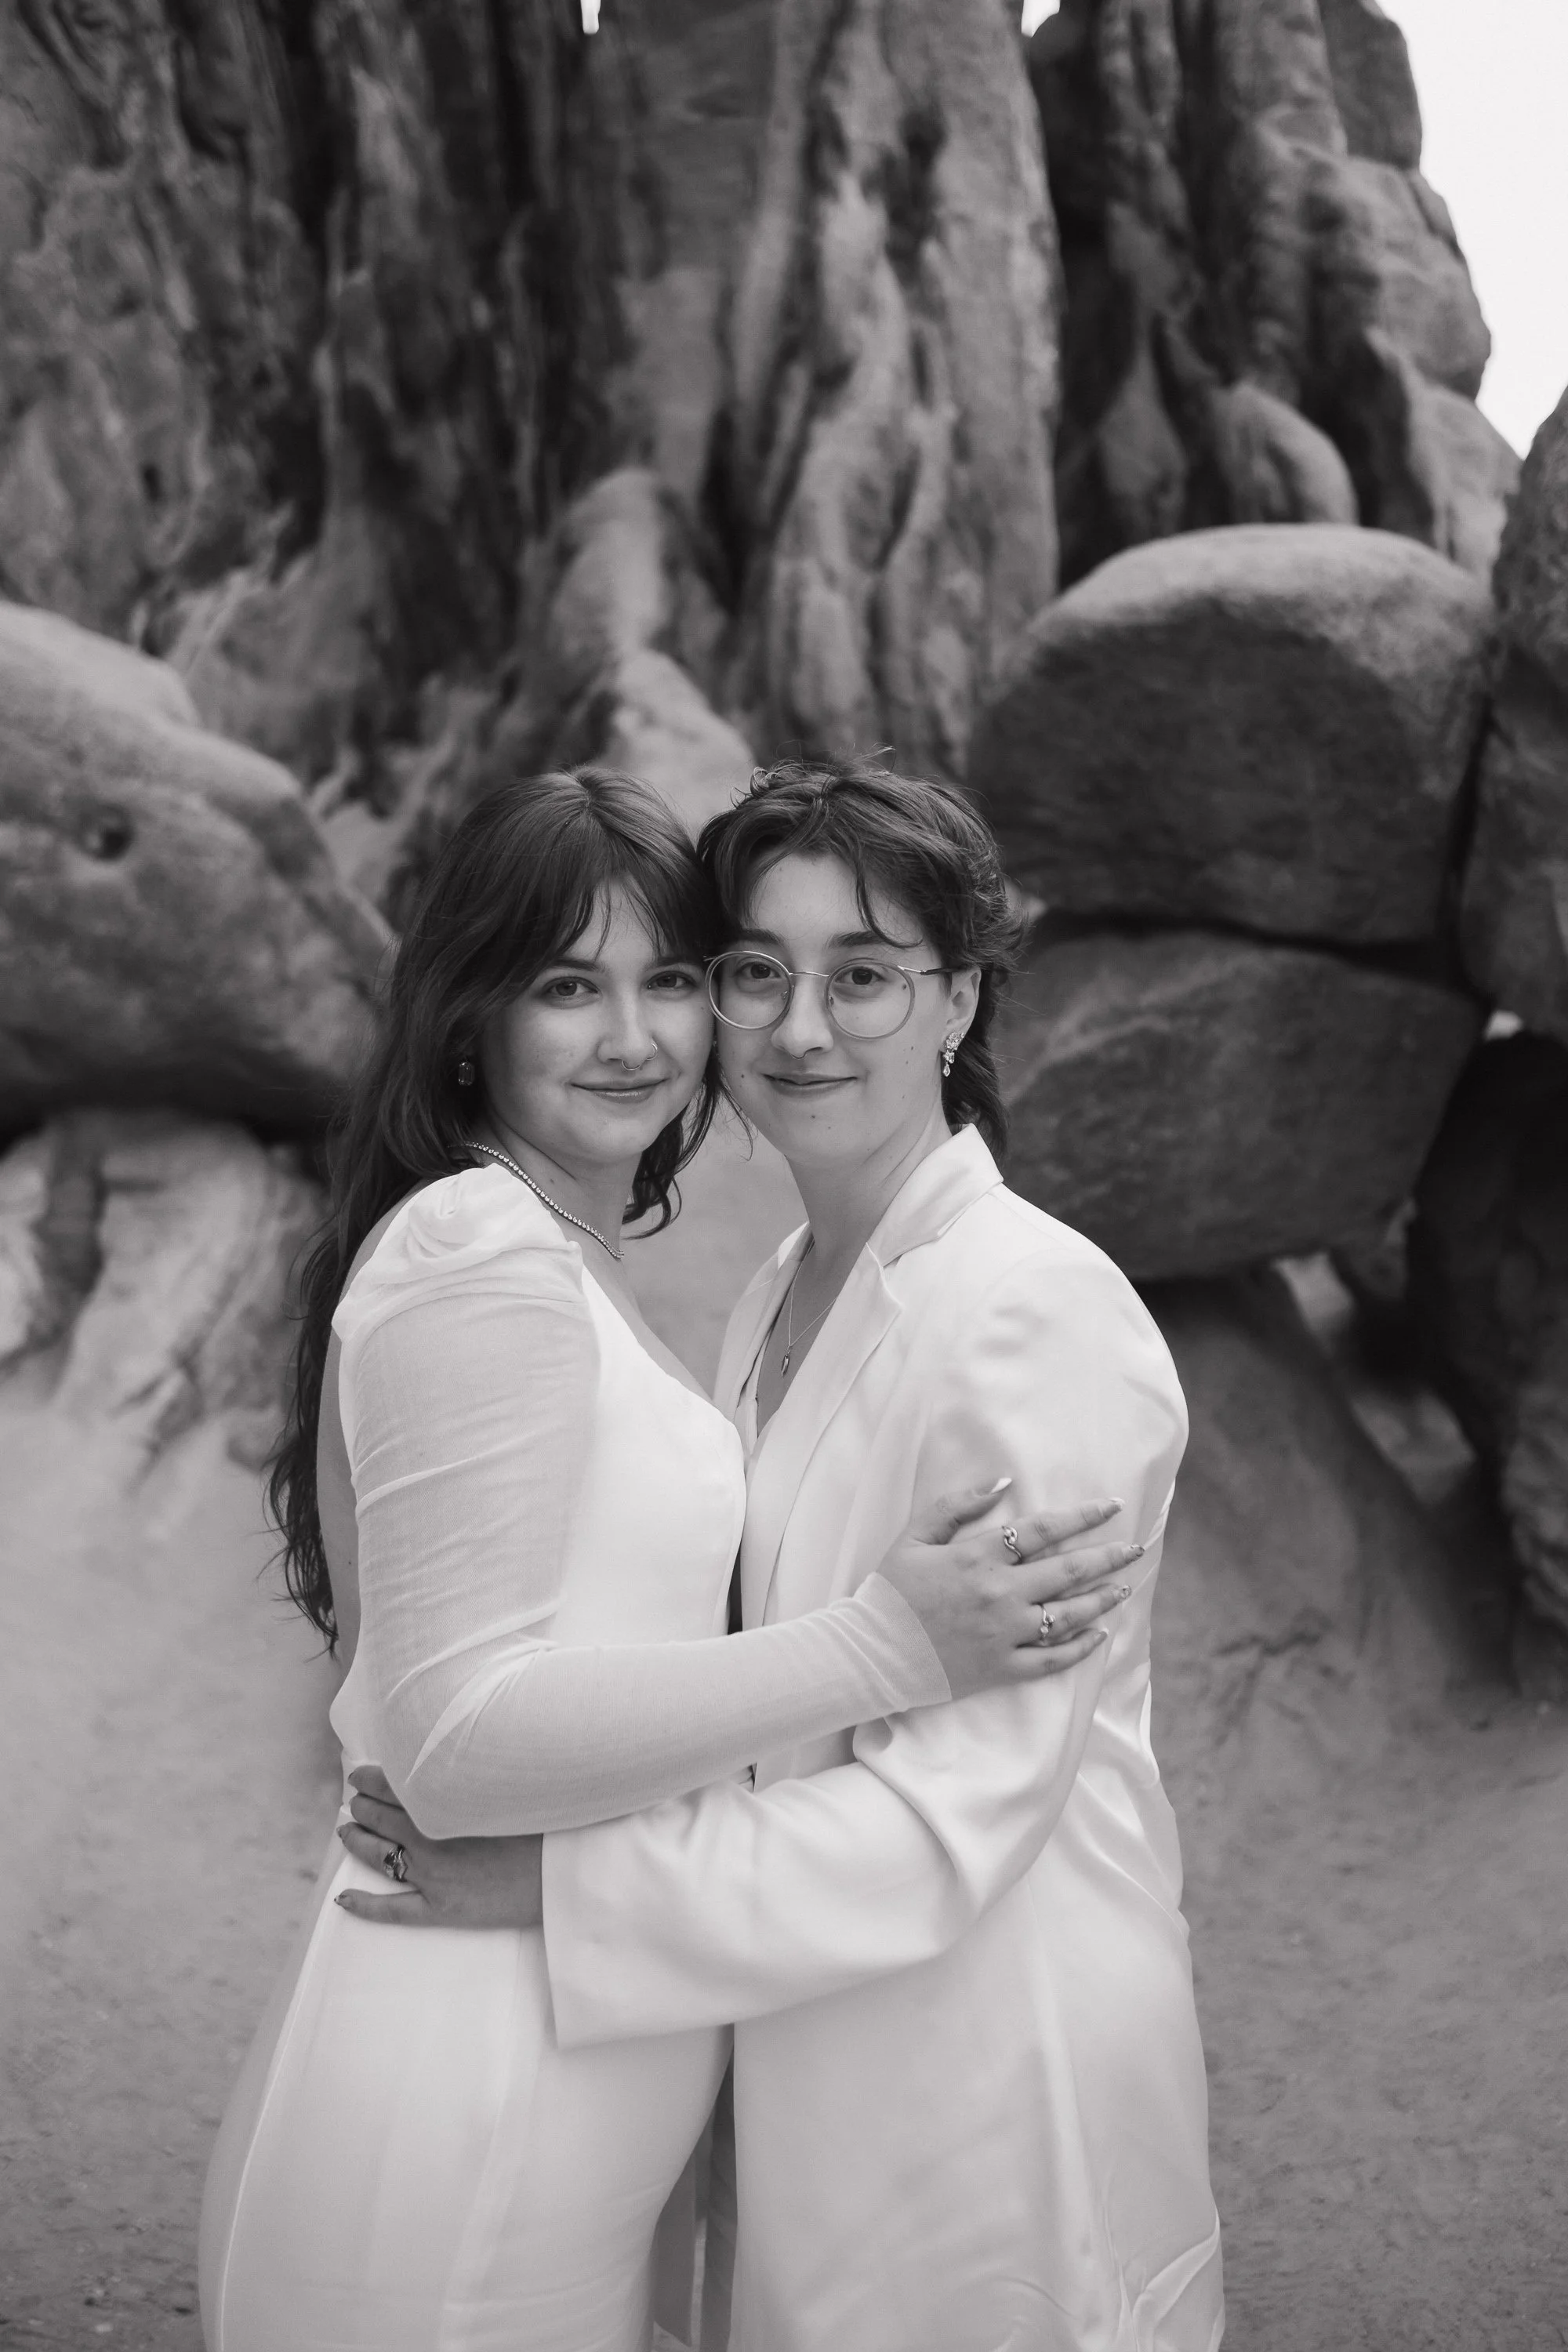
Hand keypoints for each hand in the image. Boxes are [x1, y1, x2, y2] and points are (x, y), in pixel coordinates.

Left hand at [335, 1767, 543, 1929]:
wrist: (563, 1871)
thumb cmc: (544, 1823)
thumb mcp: (505, 1787)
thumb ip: (472, 1775)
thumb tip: (448, 1764)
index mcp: (445, 1804)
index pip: (392, 1786)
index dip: (370, 1779)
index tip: (359, 1774)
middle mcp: (431, 1837)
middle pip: (380, 1818)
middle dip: (361, 1807)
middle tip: (354, 1801)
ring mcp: (432, 1875)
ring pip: (378, 1856)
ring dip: (357, 1841)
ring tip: (346, 1831)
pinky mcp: (440, 1909)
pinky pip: (392, 1910)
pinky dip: (365, 1905)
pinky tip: (343, 1898)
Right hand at [874, 1484, 1141, 1699]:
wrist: (870, 1654)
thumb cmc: (890, 1591)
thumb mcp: (914, 1536)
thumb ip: (957, 1504)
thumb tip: (1003, 1482)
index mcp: (978, 1556)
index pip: (1043, 1529)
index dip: (1083, 1515)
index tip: (1112, 1506)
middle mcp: (999, 1593)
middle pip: (1068, 1570)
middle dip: (1108, 1556)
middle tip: (1135, 1547)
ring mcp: (1003, 1633)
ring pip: (1068, 1615)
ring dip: (1101, 1598)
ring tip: (1123, 1587)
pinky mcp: (1001, 1668)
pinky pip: (1052, 1659)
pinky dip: (1080, 1647)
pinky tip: (1098, 1635)